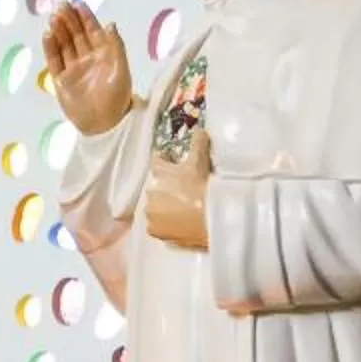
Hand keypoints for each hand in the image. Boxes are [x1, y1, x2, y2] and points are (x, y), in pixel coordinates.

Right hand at [43, 1, 139, 136]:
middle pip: (76, 35)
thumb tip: (110, 24)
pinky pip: (54, 61)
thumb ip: (116, 46)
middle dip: (69, 20)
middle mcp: (87, 58)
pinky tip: (47, 35)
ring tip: (53, 18)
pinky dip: (50, 48)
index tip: (78, 4)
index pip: (93, 31)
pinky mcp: (61, 80)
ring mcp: (73, 68)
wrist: (104, 124)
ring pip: (64, 45)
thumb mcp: (121, 69)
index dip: (86, 17)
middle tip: (61, 6)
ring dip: (59, 31)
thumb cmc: (118, 97)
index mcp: (104, 54)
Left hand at [143, 133, 211, 250]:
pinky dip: (167, 224)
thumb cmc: (204, 186)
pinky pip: (158, 226)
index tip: (173, 160)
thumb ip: (199, 142)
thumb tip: (199, 130)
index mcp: (158, 172)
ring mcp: (151, 213)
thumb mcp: (201, 161)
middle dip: (168, 186)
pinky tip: (181, 222)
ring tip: (184, 208)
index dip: (166, 159)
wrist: (211, 218)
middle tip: (185, 189)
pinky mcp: (155, 232)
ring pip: (156, 206)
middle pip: (157, 185)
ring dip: (166, 206)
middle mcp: (150, 192)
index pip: (157, 160)